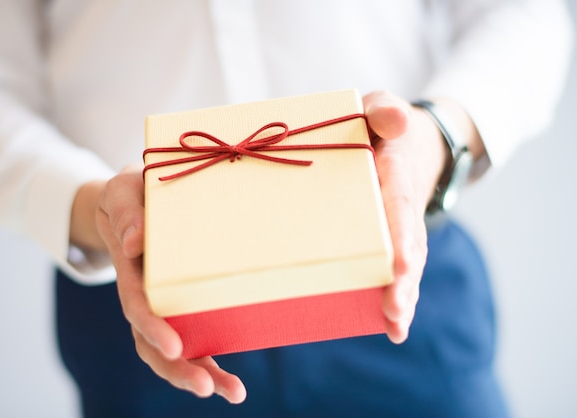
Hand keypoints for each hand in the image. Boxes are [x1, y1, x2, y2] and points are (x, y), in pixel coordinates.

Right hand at [94, 164, 246, 403]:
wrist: (134, 200)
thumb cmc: (130, 193)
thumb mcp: (122, 191)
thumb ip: (125, 213)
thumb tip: (134, 243)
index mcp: (130, 269)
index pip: (136, 304)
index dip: (152, 327)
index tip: (175, 348)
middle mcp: (145, 294)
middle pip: (151, 342)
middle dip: (177, 369)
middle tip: (206, 386)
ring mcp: (164, 303)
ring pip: (173, 350)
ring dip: (199, 373)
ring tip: (233, 392)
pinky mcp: (184, 303)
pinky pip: (195, 336)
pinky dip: (211, 362)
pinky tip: (233, 383)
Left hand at [363, 91, 447, 342]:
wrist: (402, 144)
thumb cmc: (380, 127)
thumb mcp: (379, 108)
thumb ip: (384, 110)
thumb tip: (395, 123)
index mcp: (395, 174)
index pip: (399, 206)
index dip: (400, 236)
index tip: (399, 265)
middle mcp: (401, 207)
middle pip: (407, 246)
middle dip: (403, 280)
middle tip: (395, 310)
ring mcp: (398, 228)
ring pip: (405, 264)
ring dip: (402, 295)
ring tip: (395, 325)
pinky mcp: (388, 241)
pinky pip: (393, 269)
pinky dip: (397, 296)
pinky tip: (392, 327)